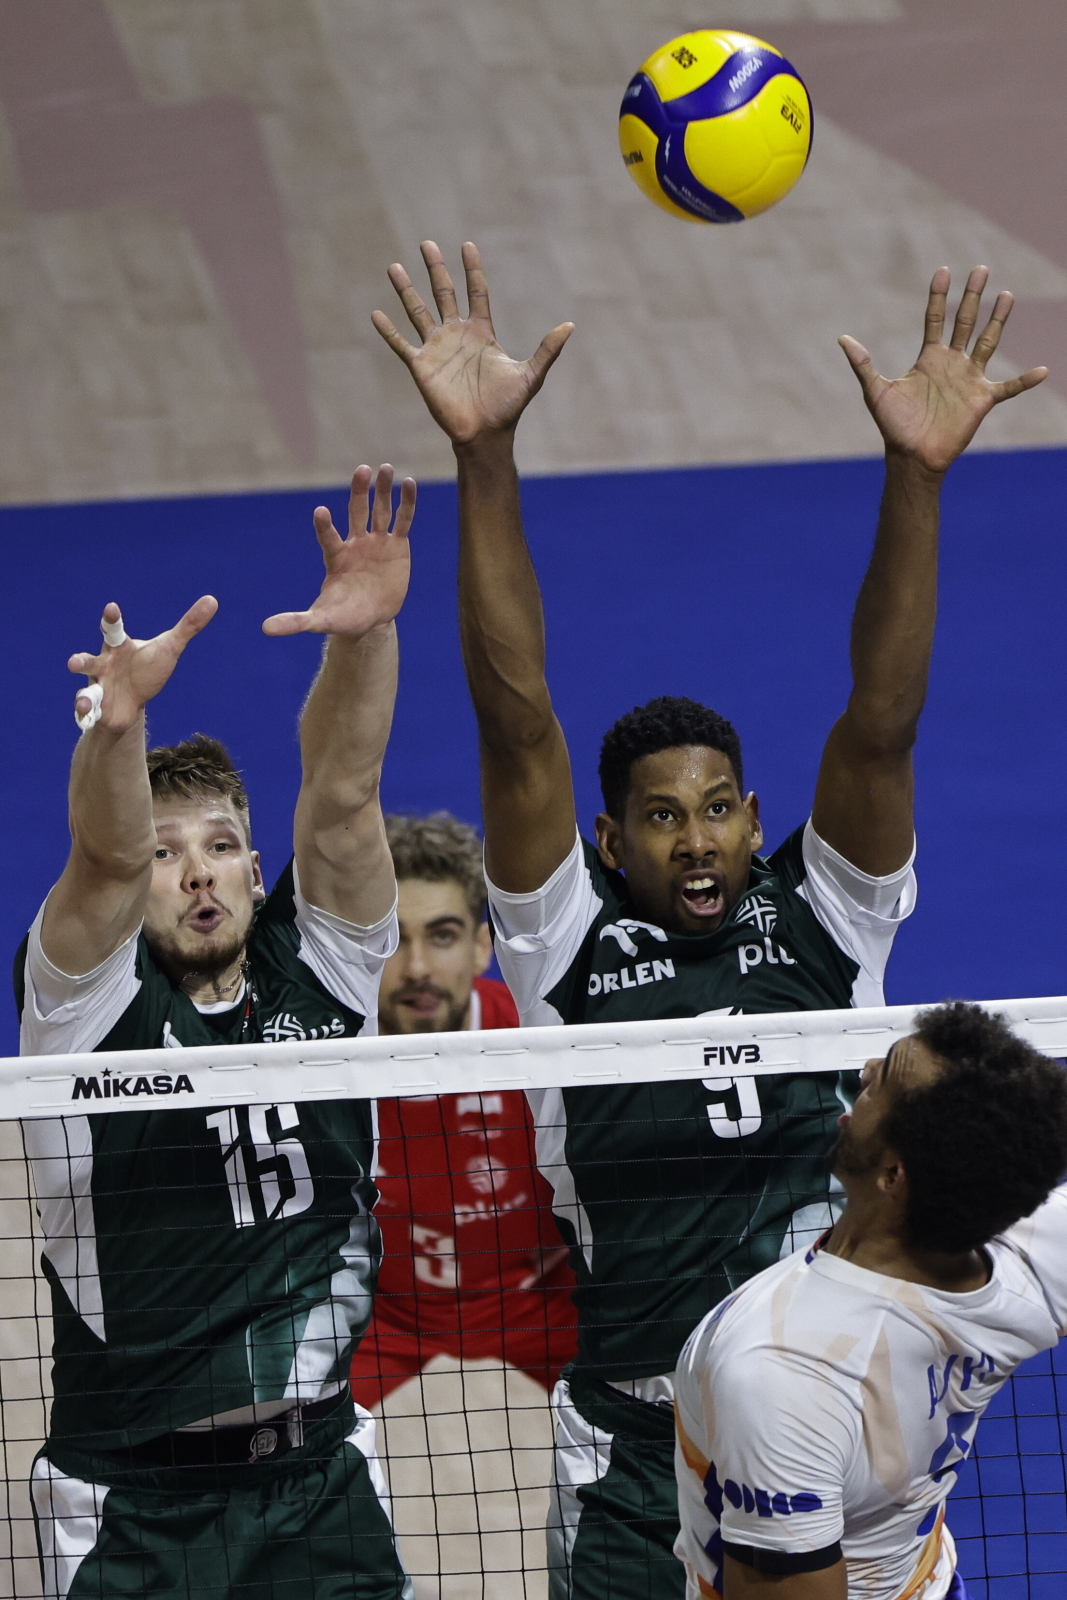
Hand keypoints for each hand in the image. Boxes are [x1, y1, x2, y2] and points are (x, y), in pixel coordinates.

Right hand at [69, 596, 217, 732]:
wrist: (132, 702)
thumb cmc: (147, 668)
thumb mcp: (169, 648)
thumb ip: (188, 626)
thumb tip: (212, 600)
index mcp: (118, 648)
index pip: (113, 630)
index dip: (111, 619)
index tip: (112, 608)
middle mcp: (103, 666)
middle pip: (89, 662)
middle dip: (81, 662)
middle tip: (73, 663)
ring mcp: (98, 687)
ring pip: (86, 691)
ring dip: (82, 698)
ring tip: (83, 703)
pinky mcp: (98, 708)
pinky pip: (88, 713)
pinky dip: (86, 717)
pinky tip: (85, 719)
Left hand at [262, 464, 414, 636]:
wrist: (370, 619)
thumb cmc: (343, 617)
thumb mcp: (320, 621)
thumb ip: (296, 622)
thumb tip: (265, 630)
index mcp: (336, 557)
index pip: (328, 537)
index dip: (324, 526)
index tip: (320, 512)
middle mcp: (355, 544)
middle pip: (356, 512)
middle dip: (359, 491)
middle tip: (362, 470)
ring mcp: (376, 542)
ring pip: (380, 510)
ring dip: (383, 490)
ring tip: (387, 467)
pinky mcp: (397, 546)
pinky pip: (402, 520)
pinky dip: (406, 502)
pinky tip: (409, 483)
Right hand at [372, 240, 572, 444]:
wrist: (484, 435)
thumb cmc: (508, 407)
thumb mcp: (531, 375)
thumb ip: (547, 349)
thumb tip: (570, 325)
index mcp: (481, 333)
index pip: (476, 292)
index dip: (472, 269)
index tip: (467, 245)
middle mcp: (457, 335)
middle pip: (443, 293)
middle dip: (436, 269)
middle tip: (427, 243)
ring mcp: (437, 349)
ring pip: (417, 312)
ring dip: (405, 290)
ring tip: (393, 267)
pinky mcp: (421, 367)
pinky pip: (401, 345)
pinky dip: (388, 331)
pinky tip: (376, 314)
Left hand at [840, 266, 1047, 474]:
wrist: (911, 456)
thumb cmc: (893, 426)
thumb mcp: (876, 392)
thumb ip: (863, 364)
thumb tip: (842, 339)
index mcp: (929, 358)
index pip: (936, 319)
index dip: (939, 296)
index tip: (944, 270)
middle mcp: (951, 363)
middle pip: (966, 322)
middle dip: (973, 296)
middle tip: (981, 269)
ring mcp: (969, 379)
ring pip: (989, 342)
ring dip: (998, 320)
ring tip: (1007, 296)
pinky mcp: (982, 400)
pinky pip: (1009, 388)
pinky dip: (1025, 381)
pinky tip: (1043, 370)